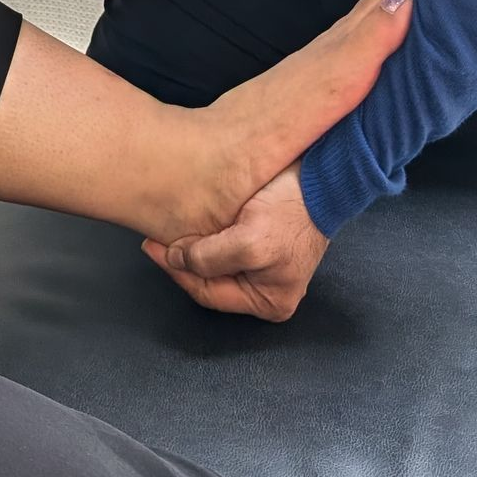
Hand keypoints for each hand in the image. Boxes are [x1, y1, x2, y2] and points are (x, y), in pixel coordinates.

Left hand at [140, 161, 328, 321]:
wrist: (323, 174)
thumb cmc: (294, 210)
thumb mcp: (250, 241)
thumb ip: (210, 258)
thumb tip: (177, 261)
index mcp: (269, 302)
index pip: (208, 294)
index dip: (176, 272)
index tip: (154, 248)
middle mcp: (268, 289)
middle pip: (211, 280)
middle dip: (183, 261)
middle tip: (156, 239)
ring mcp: (267, 265)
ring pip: (216, 261)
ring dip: (192, 246)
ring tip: (169, 230)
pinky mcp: (264, 239)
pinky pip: (226, 243)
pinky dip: (206, 234)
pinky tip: (193, 221)